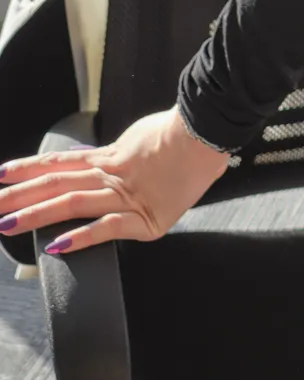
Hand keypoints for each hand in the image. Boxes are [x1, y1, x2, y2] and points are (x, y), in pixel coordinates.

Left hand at [0, 107, 231, 255]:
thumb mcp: (142, 139)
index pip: (59, 163)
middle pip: (54, 183)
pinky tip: (57, 245)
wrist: (207, 134)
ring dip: (35, 215)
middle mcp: (110, 175)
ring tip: (7, 224)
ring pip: (71, 203)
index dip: (28, 168)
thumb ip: (123, 155)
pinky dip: (81, 237)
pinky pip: (106, 227)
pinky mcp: (145, 218)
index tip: (1, 174)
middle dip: (17, 195)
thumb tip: (114, 162)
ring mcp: (125, 196)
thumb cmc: (183, 134)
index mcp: (109, 158)